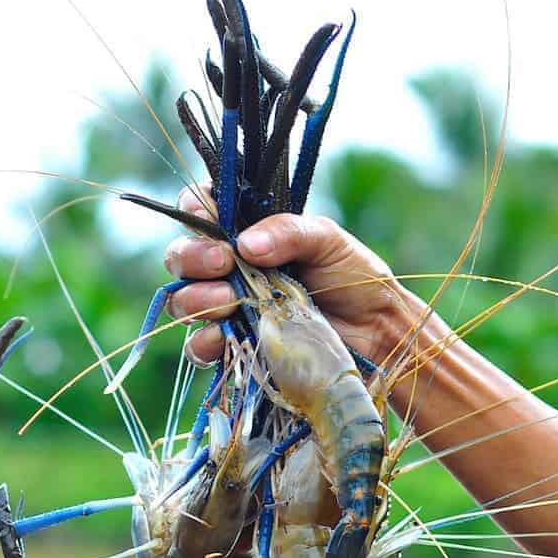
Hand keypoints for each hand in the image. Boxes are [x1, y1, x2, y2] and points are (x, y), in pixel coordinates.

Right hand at [161, 187, 426, 365]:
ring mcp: (229, 308)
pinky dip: (204, 341)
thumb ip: (287, 231)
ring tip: (228, 300)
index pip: (201, 211)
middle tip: (224, 262)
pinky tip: (222, 336)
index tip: (209, 220)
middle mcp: (230, 268)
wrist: (375, 331)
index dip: (194, 210)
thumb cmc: (354, 277)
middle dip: (193, 258)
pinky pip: (200, 346)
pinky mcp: (236, 346)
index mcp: (248, 233)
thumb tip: (246, 244)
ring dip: (196, 298)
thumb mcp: (327, 239)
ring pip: (183, 301)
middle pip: (182, 258)